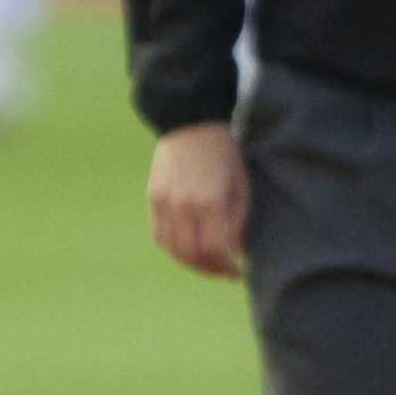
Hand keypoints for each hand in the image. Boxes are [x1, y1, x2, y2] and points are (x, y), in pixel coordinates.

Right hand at [147, 121, 249, 278]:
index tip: (238, 273)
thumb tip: (236, 252)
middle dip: (210, 269)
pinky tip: (188, 249)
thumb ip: (238, 220)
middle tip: (225, 273)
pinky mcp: (154, 198)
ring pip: (173, 250)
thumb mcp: (241, 184)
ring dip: (191, 263)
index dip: (226, 267)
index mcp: (210, 201)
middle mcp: (183, 205)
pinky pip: (160, 236)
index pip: (214, 250)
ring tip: (207, 264)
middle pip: (192, 255)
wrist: (192, 122)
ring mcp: (165, 202)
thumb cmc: (224, 153)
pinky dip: (173, 249)